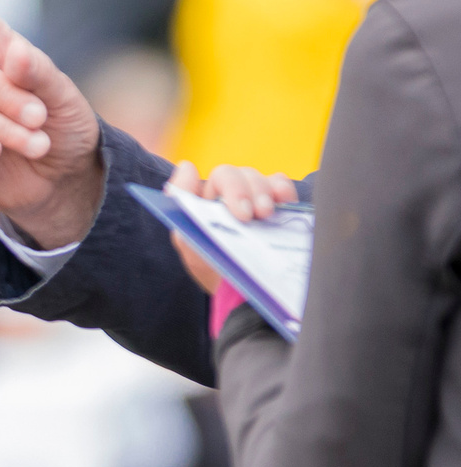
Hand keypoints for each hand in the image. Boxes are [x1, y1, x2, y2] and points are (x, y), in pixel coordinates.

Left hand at [165, 159, 298, 294]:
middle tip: (251, 216)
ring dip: (261, 190)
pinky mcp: (277, 204)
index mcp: (200, 203)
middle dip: (240, 191)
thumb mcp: (191, 247)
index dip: (216, 186)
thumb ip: (182, 209)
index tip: (236, 209)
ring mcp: (251, 198)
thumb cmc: (216, 272)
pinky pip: (279, 184)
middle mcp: (225, 196)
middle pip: (230, 175)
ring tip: (266, 214)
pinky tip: (285, 201)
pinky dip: (282, 187)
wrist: (245, 299)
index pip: (201, 180)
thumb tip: (186, 167)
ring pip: (255, 177)